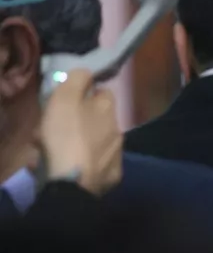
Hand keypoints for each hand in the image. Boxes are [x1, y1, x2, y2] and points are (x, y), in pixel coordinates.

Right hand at [35, 69, 122, 195]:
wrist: (72, 180)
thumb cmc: (66, 135)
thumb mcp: (64, 98)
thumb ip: (77, 79)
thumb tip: (87, 72)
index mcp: (108, 109)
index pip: (103, 92)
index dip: (86, 94)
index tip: (67, 101)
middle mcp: (118, 129)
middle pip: (98, 119)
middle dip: (78, 122)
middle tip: (53, 131)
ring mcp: (117, 154)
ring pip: (96, 142)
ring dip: (78, 144)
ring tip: (55, 152)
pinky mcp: (112, 176)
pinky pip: (97, 165)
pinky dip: (85, 164)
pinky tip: (70, 168)